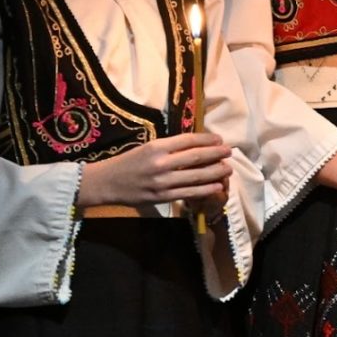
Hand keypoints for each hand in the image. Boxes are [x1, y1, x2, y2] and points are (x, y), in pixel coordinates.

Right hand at [79, 132, 230, 207]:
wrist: (106, 182)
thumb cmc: (128, 162)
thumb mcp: (147, 148)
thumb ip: (169, 147)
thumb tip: (196, 145)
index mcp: (157, 147)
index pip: (188, 141)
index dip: (207, 139)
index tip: (220, 139)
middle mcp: (161, 163)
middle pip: (196, 157)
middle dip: (217, 154)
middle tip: (230, 152)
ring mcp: (163, 182)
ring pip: (196, 176)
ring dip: (215, 172)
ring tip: (228, 169)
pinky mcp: (162, 197)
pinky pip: (189, 193)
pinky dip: (205, 190)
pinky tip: (217, 187)